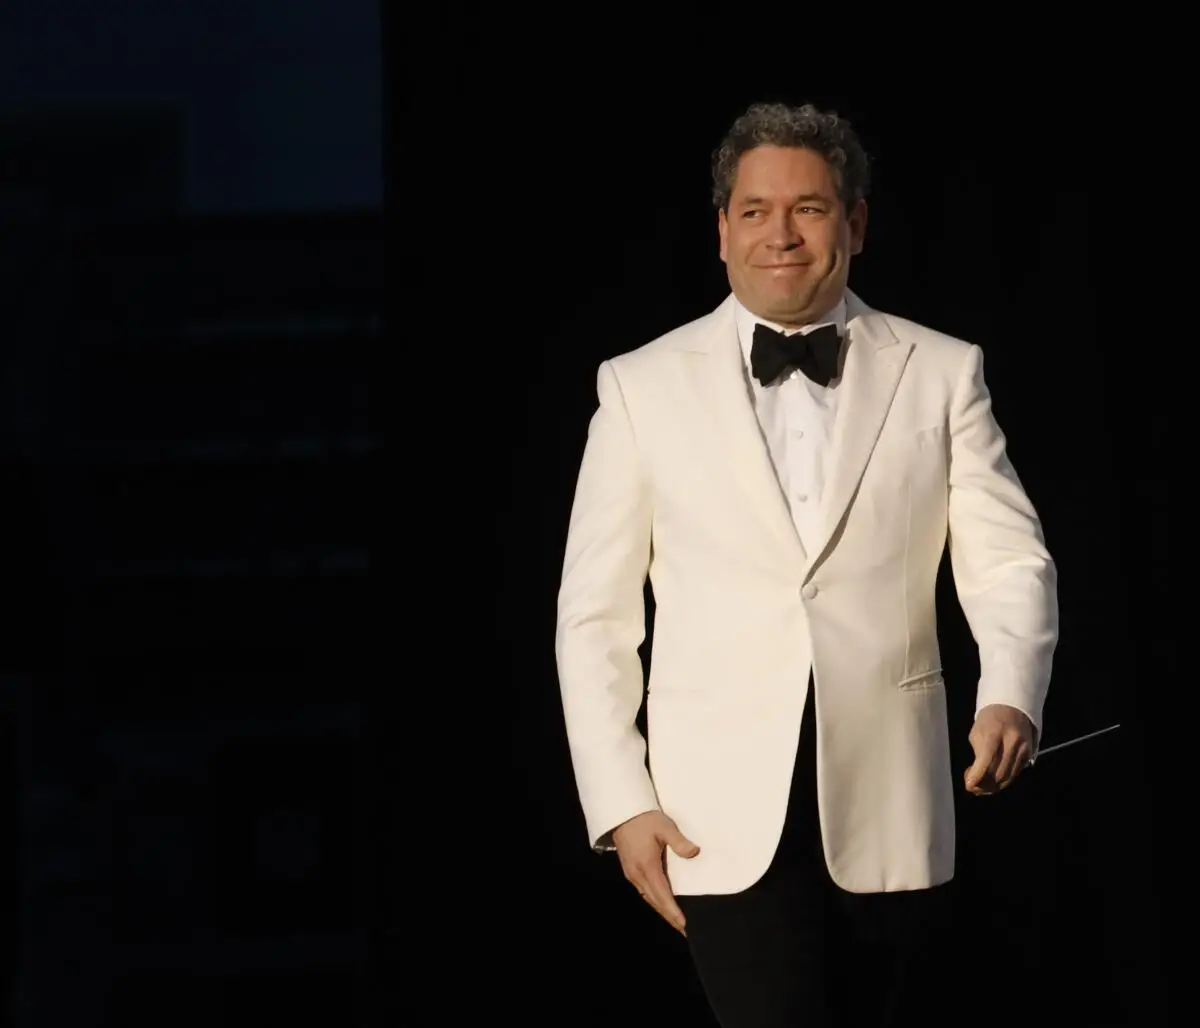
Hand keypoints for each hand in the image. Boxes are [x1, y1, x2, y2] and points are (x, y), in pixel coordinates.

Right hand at [612, 810, 699, 934]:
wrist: (622, 812)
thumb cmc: (645, 819)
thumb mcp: (664, 826)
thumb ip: (679, 841)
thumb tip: (694, 852)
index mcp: (647, 867)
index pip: (663, 896)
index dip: (673, 911)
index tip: (684, 924)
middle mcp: (638, 875)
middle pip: (655, 902)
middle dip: (669, 916)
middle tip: (684, 930)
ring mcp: (631, 874)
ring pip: (648, 898)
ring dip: (662, 910)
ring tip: (675, 921)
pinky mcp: (629, 870)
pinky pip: (643, 892)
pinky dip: (654, 901)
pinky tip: (660, 902)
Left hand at [965, 704, 1035, 794]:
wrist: (1012, 708)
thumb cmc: (989, 720)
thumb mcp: (977, 732)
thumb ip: (977, 754)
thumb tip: (975, 778)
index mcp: (996, 732)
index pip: (987, 758)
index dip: (977, 774)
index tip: (969, 785)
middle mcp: (1013, 741)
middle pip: (999, 772)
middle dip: (983, 784)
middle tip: (972, 787)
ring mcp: (1023, 749)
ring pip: (1008, 777)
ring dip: (993, 787)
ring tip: (980, 787)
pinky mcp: (1029, 755)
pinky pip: (1015, 774)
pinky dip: (1003, 781)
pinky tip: (992, 782)